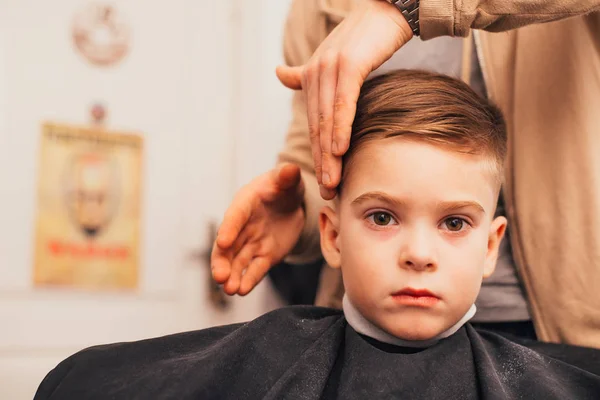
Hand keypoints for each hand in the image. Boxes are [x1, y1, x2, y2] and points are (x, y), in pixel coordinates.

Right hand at [211, 163, 305, 294]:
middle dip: (222, 261)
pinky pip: (255, 270)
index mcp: (245, 203)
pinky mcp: (264, 256)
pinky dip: (249, 280)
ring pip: (238, 262)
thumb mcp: (287, 179)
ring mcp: (251, 243)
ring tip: (229, 290)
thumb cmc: (284, 186)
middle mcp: (243, 226)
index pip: (235, 216)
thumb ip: (287, 176)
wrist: (291, 203)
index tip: (223, 241)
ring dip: (233, 275)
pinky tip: (243, 290)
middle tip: (220, 277)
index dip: (229, 228)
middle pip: (228, 246)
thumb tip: (290, 170)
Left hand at [276, 0, 411, 198]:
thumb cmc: (363, 36)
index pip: (314, 124)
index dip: (317, 154)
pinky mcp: (350, 65)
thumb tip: (279, 73)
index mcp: (312, 76)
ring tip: (331, 181)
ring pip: (327, 121)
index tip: (322, 182)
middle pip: (317, 128)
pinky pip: (343, 103)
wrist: (386, 9)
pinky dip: (340, 128)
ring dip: (329, 155)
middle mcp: (316, 73)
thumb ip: (304, 72)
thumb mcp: (332, 58)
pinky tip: (339, 150)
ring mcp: (331, 69)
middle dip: (321, 163)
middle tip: (326, 192)